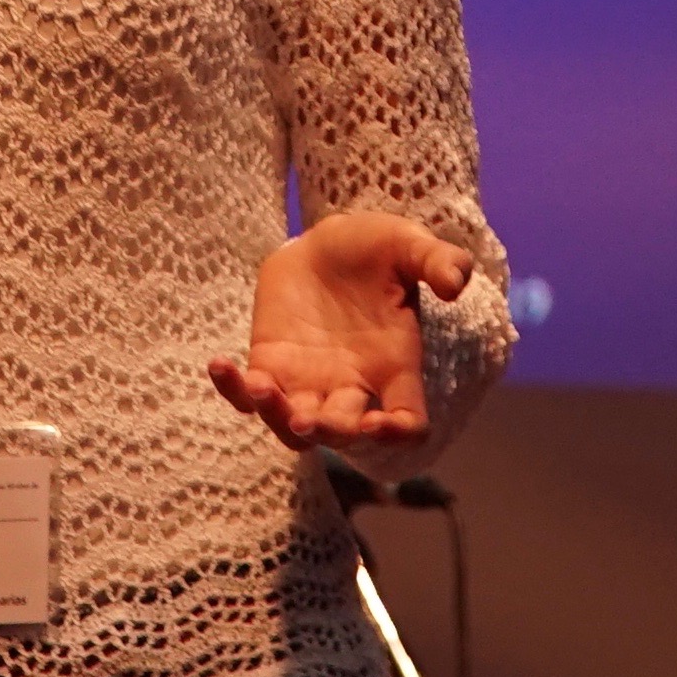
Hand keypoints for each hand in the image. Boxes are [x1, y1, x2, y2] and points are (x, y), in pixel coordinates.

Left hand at [208, 212, 475, 449]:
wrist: (326, 242)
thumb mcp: (409, 244)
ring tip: (260, 387)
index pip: (406, 423)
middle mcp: (353, 387)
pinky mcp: (269, 365)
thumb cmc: (376, 248)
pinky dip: (233, 388)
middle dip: (326, 431)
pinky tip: (220, 365)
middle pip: (342, 434)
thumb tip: (457, 284)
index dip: (396, 434)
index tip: (380, 424)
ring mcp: (308, 383)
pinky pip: (249, 394)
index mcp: (395, 368)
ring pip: (291, 426)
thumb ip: (439, 261)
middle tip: (306, 418)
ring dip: (276, 416)